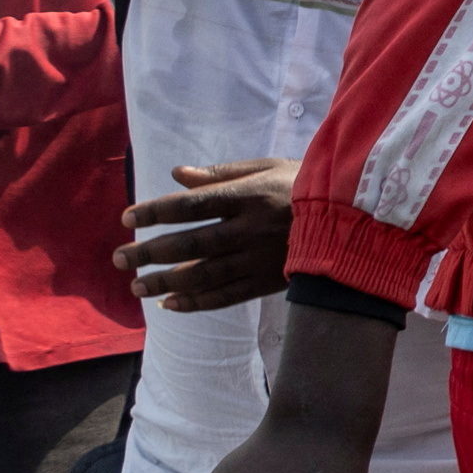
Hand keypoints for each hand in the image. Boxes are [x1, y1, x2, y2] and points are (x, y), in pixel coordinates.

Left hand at [122, 158, 293, 311]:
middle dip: (149, 253)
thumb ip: (222, 173)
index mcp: (248, 196)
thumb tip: (178, 175)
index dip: (156, 212)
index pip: (191, 205)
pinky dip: (196, 303)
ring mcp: (259, 259)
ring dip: (164, 282)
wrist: (354, 217)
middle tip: (119, 258)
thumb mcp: (268, 167)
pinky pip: (226, 297)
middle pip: (190, 245)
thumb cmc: (305, 185)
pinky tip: (170, 305)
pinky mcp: (268, 281)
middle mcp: (250, 229)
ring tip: (137, 285)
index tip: (127, 219)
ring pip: (203, 276)